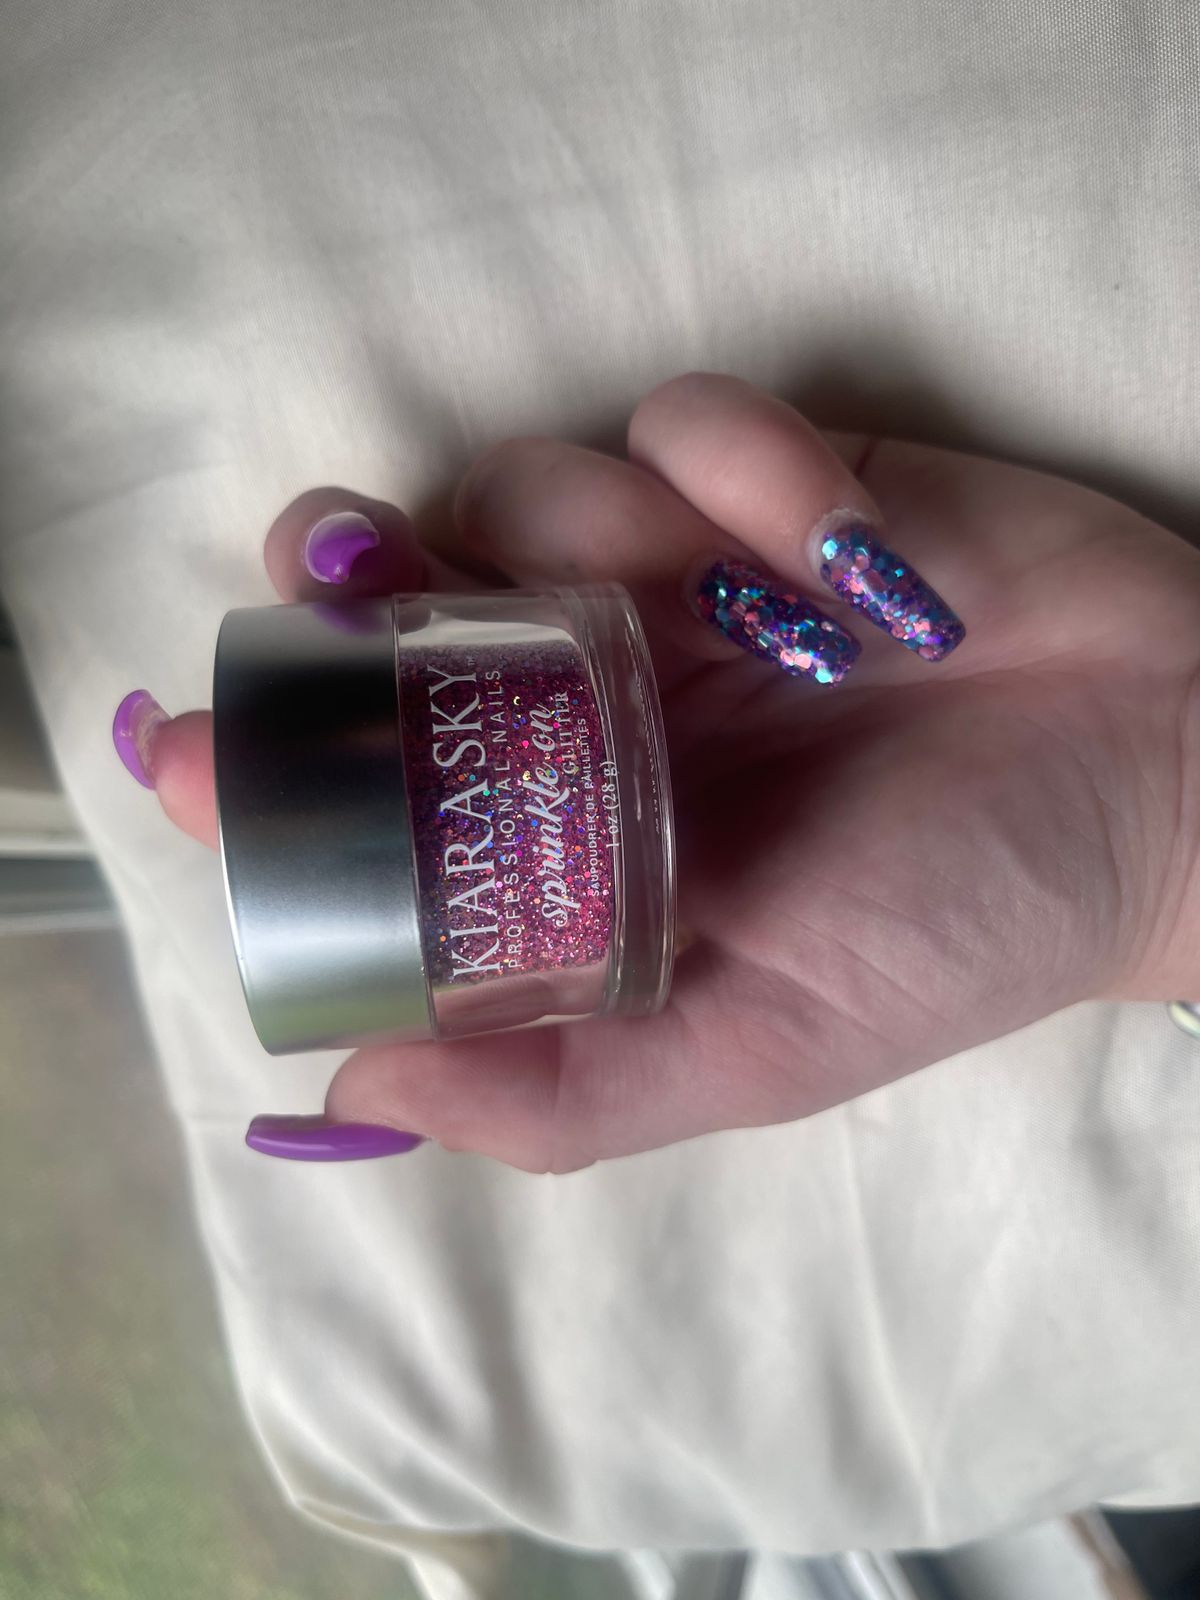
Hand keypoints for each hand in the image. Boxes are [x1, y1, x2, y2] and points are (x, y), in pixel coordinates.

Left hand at [120, 373, 1199, 1169]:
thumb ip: (567, 1086)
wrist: (1168, 780)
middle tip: (343, 568)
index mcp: (587, 827)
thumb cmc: (964, 927)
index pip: (389, 780)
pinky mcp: (776, 475)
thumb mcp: (760, 1048)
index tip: (184, 740)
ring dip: (578, 523)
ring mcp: (686, 577)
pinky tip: (843, 553)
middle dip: (351, 571)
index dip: (277, 754)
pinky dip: (742, 466)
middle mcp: (609, 693)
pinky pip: (683, 420)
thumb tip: (351, 1084)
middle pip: (408, 599)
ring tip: (728, 600)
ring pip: (524, 486)